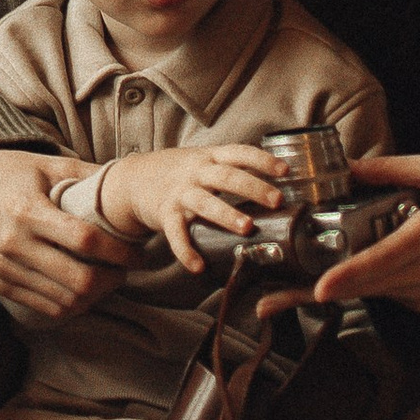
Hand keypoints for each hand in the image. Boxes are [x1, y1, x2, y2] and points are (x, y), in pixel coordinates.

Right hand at [0, 148, 131, 323]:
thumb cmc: (12, 171)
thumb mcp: (48, 164)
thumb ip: (88, 175)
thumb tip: (131, 184)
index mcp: (28, 211)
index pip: (86, 241)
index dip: (120, 252)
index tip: (138, 253)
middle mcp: (13, 245)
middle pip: (78, 281)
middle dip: (113, 279)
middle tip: (125, 268)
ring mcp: (5, 269)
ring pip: (66, 301)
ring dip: (96, 295)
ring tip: (108, 277)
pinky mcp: (1, 284)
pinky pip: (47, 308)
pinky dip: (73, 304)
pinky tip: (85, 288)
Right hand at [94, 140, 296, 274]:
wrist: (134, 178)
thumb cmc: (180, 172)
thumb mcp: (204, 160)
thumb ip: (232, 168)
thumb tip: (275, 185)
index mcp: (210, 158)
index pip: (239, 153)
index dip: (262, 160)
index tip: (285, 170)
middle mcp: (196, 172)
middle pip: (227, 177)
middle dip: (253, 187)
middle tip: (276, 200)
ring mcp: (180, 193)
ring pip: (205, 202)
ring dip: (226, 214)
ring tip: (247, 227)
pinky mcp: (165, 214)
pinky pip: (175, 234)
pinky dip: (185, 250)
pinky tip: (198, 266)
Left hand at [311, 152, 419, 314]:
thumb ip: (391, 168)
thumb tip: (349, 167)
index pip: (381, 261)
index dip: (348, 277)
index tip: (320, 289)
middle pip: (369, 284)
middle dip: (328, 286)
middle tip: (280, 293)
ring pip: (378, 292)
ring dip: (352, 282)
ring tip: (329, 267)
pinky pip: (393, 296)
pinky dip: (377, 283)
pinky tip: (377, 264)